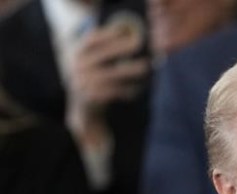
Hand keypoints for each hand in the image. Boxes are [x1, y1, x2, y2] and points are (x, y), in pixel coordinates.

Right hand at [65, 23, 149, 146]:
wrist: (83, 109)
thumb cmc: (94, 81)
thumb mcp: (93, 64)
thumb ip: (105, 52)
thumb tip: (128, 36)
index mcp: (78, 55)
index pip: (91, 40)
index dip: (108, 33)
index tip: (125, 30)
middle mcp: (78, 66)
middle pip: (103, 54)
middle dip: (121, 47)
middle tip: (138, 44)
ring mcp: (83, 82)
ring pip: (112, 74)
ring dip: (130, 70)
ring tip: (145, 67)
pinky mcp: (92, 97)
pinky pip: (114, 91)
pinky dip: (128, 89)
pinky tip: (139, 87)